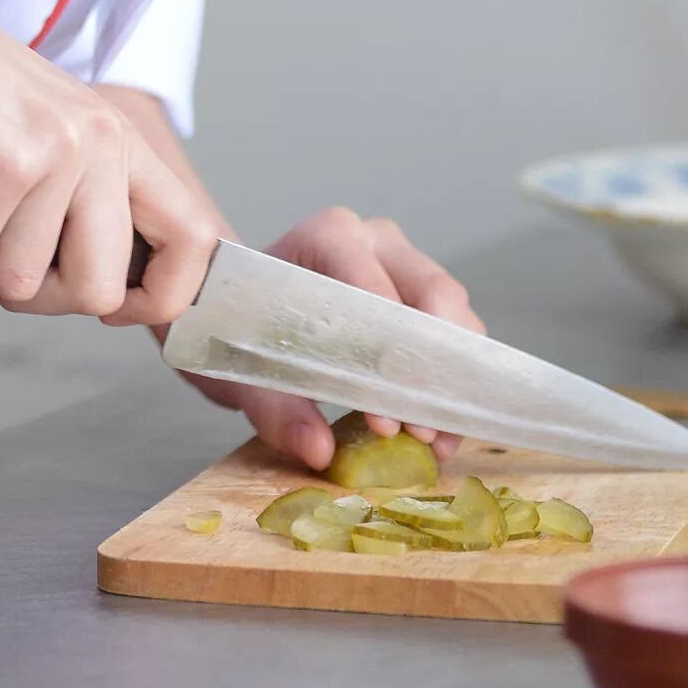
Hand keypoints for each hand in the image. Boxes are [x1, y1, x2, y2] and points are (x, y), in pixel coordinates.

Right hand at [0, 0, 222, 324]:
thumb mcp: (43, 133)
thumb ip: (80, 199)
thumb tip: (102, 297)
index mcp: (122, 140)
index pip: (194, 238)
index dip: (161, 296)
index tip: (111, 309)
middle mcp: (103, 143)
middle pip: (99, 291)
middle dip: (36, 295)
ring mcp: (58, 154)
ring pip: (20, 283)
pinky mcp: (4, 167)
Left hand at [169, 208, 483, 472]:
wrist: (232, 305)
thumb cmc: (236, 323)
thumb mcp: (241, 369)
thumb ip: (275, 408)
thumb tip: (319, 449)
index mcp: (329, 238)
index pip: (376, 290)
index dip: (387, 355)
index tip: (385, 417)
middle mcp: (375, 241)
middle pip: (434, 295)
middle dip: (430, 370)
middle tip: (418, 431)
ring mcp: (405, 264)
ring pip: (453, 317)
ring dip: (447, 382)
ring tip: (430, 438)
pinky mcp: (422, 295)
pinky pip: (454, 336)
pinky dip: (449, 385)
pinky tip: (437, 430)